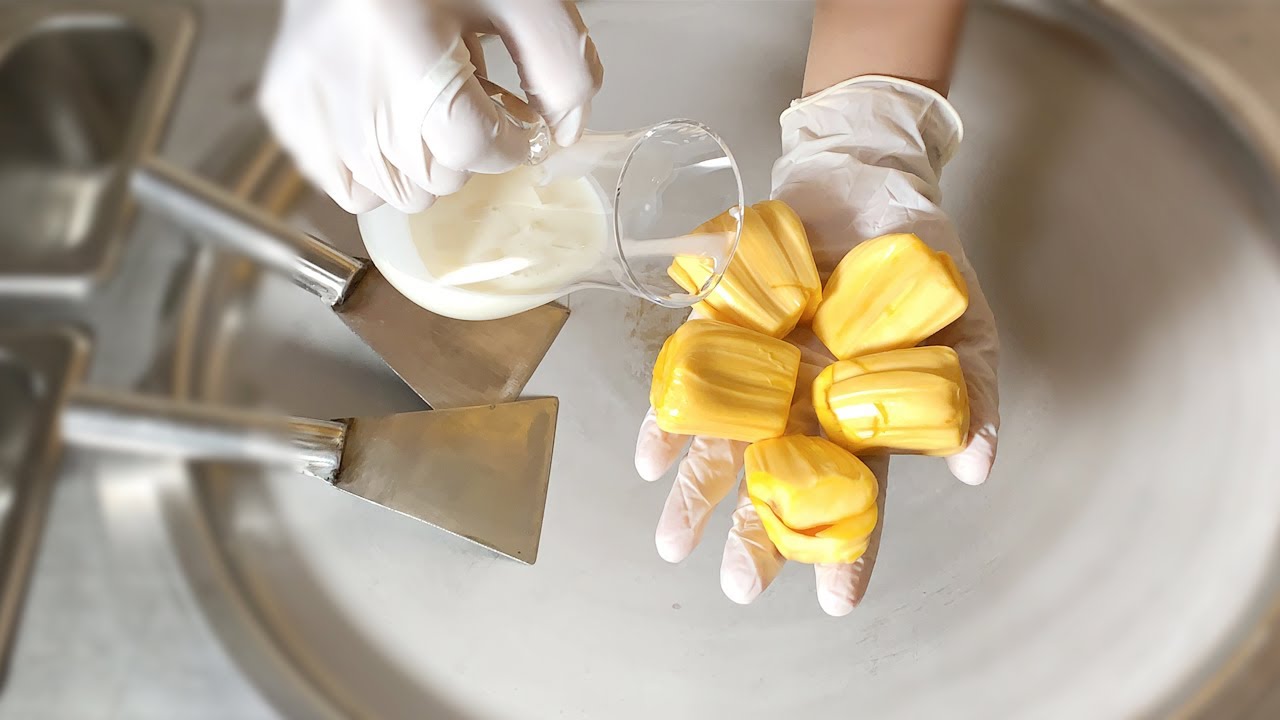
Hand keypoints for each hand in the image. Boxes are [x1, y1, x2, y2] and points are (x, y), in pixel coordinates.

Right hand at [258, 0, 601, 212]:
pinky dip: (374, 165)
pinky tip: (385, 115)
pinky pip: (344, 185)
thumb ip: (563, 70)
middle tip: (464, 94)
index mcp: (406, 46)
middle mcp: (348, 83)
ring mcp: (310, 103)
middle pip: (437, 179)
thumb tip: (563, 136)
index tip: (517, 123)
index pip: (474, 145)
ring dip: (422, 161)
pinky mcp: (285, 108)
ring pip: (393, 193)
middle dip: (465, 148)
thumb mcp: (521, 1)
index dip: (511, 141)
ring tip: (422, 101)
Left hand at [635, 77, 999, 614]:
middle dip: (758, 535)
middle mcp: (802, 405)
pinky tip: (650, 456)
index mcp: (860, 415)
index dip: (848, 547)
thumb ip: (974, 394)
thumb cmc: (921, 253)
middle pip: (778, 482)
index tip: (836, 600)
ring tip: (673, 543)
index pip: (857, 496)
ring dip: (697, 494)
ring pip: (723, 446)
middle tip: (740, 586)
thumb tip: (976, 472)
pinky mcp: (716, 331)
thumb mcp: (965, 322)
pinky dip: (669, 418)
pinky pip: (687, 383)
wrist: (864, 175)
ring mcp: (756, 371)